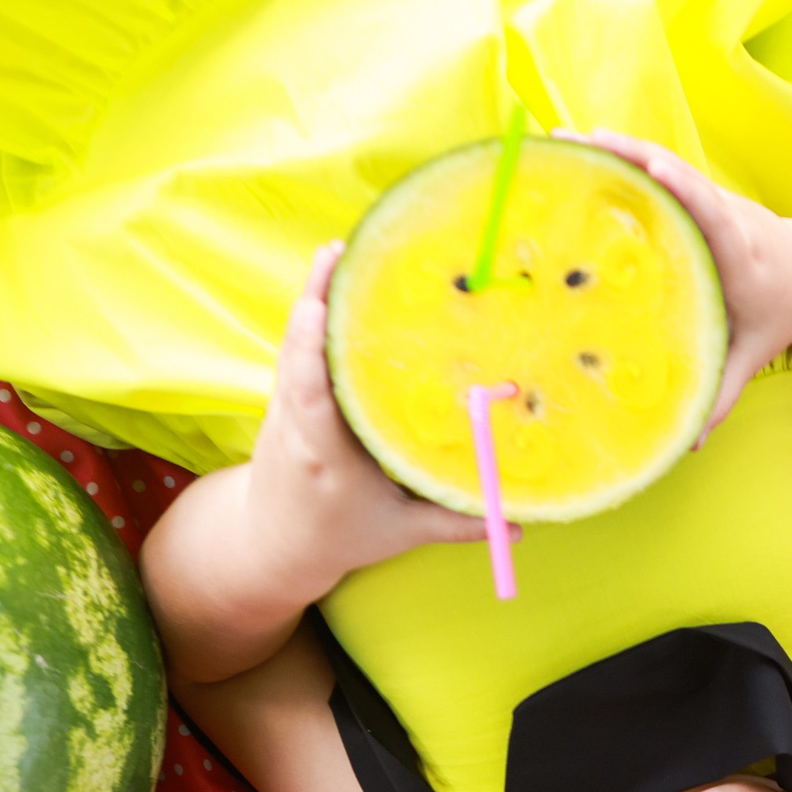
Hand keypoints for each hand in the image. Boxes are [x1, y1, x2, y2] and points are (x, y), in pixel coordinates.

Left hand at [246, 243, 489, 593]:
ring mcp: (287, 407)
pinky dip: (315, 311)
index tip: (317, 309)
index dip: (311, 351)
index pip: (312, 400)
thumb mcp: (399, 533)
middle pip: (299, 355)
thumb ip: (455, 524)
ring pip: (296, 343)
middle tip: (341, 253)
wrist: (272, 541)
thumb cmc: (338, 536)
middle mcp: (298, 425)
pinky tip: (336, 276)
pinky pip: (300, 347)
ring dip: (315, 293)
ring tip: (342, 249)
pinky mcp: (288, 397)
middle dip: (316, 300)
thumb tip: (519, 525)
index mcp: (325, 458)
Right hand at [555, 128, 791, 443]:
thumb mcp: (751, 355)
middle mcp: (724, 215)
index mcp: (739, 254)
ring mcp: (708, 199)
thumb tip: (688, 444)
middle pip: (678, 175)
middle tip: (577, 143)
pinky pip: (657, 171)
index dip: (685, 188)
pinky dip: (621, 159)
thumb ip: (720, 396)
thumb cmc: (774, 318)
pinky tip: (577, 155)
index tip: (654, 166)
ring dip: (615, 149)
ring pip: (662, 164)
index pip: (713, 214)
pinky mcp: (695, 195)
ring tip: (560, 141)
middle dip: (630, 155)